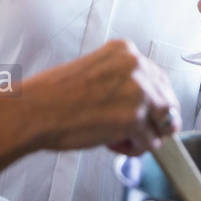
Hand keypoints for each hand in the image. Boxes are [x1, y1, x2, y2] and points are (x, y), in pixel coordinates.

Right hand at [21, 39, 180, 155]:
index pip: (158, 78)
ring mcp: (138, 92)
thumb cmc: (55, 95)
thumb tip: (146, 102)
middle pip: (167, 101)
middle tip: (131, 131)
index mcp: (126, 51)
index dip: (151, 102)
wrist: (33, 110)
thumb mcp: (96, 71)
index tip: (142, 113)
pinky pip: (150, 142)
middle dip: (152, 120)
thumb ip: (122, 80)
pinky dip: (134, 149)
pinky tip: (113, 144)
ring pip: (163, 123)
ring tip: (119, 139)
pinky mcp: (133, 119)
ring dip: (144, 136)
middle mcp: (136, 66)